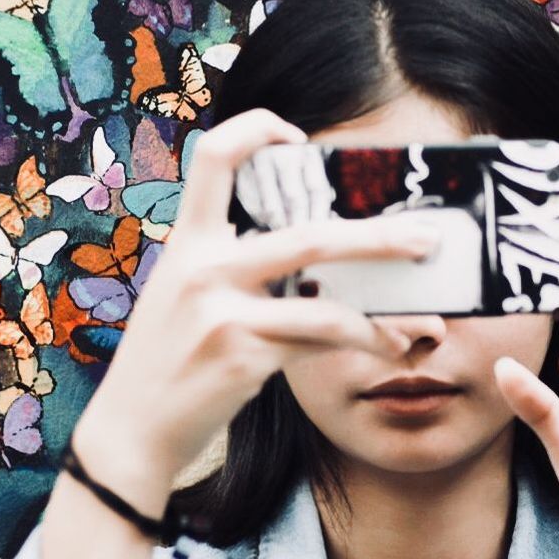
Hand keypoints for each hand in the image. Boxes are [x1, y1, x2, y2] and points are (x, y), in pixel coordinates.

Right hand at [70, 108, 442, 504]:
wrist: (130, 430)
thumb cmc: (165, 363)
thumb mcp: (182, 296)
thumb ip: (230, 267)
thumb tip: (313, 258)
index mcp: (187, 242)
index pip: (214, 155)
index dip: (257, 128)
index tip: (297, 137)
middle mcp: (202, 267)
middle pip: (308, 234)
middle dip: (378, 237)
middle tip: (427, 238)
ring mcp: (222, 312)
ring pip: (326, 298)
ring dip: (386, 307)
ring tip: (428, 317)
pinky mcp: (241, 356)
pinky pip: (320, 341)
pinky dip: (364, 345)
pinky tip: (390, 350)